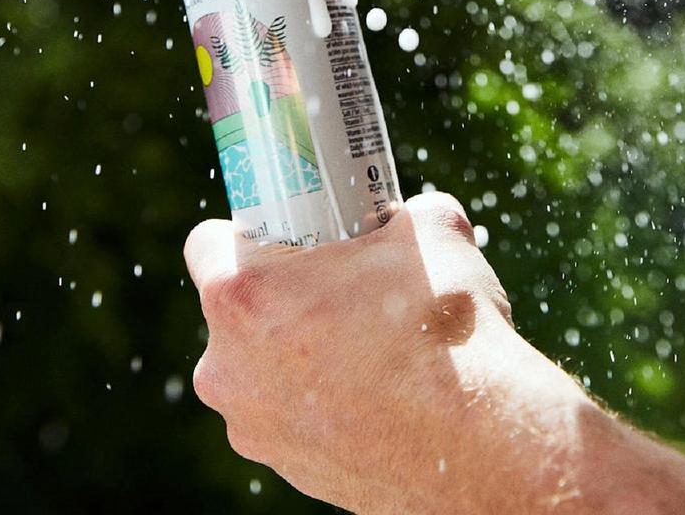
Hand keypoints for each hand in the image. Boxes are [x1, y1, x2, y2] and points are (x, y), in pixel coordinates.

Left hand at [184, 192, 519, 513]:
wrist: (477, 442)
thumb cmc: (439, 330)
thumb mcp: (428, 230)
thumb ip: (403, 213)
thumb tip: (410, 215)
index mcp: (241, 298)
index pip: (206, 243)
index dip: (249, 229)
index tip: (291, 231)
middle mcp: (227, 370)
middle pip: (233, 311)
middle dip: (280, 295)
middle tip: (339, 284)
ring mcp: (253, 430)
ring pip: (261, 368)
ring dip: (300, 352)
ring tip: (368, 342)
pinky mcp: (290, 472)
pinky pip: (292, 417)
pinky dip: (324, 401)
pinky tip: (378, 391)